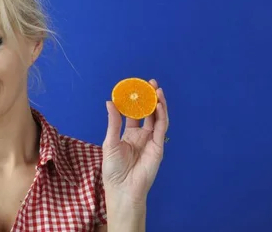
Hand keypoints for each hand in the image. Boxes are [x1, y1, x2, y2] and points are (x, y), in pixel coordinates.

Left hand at [101, 79, 168, 203]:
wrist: (122, 188)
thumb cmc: (113, 169)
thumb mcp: (110, 142)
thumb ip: (113, 122)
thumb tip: (110, 102)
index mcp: (129, 134)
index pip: (134, 114)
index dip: (135, 101)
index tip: (134, 87)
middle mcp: (142, 136)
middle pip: (148, 113)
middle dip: (150, 98)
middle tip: (150, 83)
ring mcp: (151, 141)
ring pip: (158, 118)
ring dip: (158, 104)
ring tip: (157, 89)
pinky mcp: (158, 147)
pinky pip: (162, 129)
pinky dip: (162, 116)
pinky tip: (159, 105)